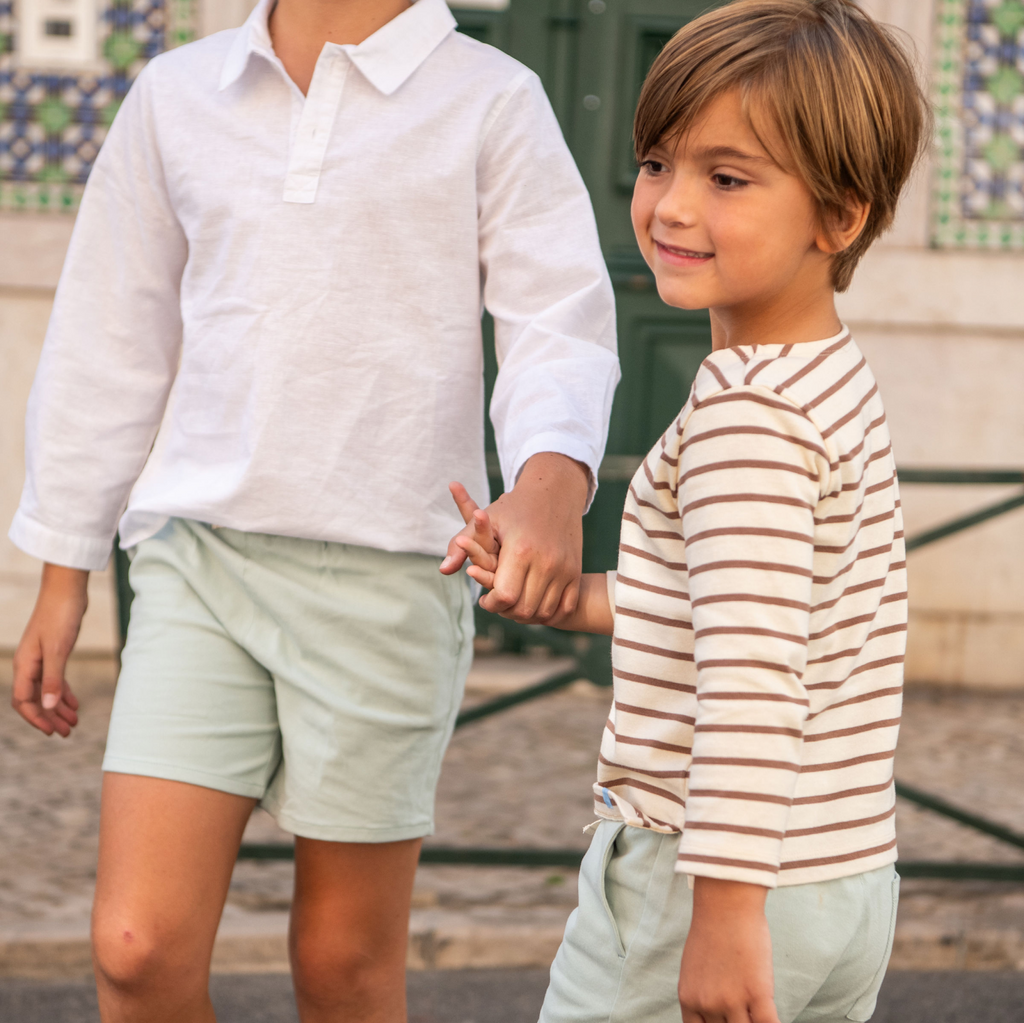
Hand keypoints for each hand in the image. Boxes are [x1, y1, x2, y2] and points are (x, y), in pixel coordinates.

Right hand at [11, 564, 87, 736]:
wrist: (66, 589)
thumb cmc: (60, 615)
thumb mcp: (58, 649)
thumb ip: (53, 678)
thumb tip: (48, 705)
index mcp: (24, 665)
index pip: (24, 701)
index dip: (37, 719)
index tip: (53, 732)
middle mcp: (29, 664)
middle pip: (35, 699)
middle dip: (50, 717)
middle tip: (68, 733)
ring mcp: (41, 658)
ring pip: (46, 690)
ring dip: (59, 707)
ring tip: (74, 723)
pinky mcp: (53, 651)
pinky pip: (55, 679)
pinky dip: (64, 692)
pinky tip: (75, 703)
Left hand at [440, 452, 588, 624]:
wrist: (557, 493)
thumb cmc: (515, 507)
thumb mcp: (487, 520)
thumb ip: (461, 545)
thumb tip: (443, 570)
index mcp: (521, 551)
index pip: (504, 596)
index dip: (492, 604)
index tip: (484, 600)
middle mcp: (546, 562)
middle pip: (524, 609)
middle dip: (506, 612)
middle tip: (497, 604)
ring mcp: (564, 568)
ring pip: (544, 611)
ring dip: (527, 614)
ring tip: (513, 605)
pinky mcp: (575, 571)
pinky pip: (564, 606)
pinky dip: (549, 611)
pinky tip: (534, 604)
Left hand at [679, 877, 780, 1022]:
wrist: (726, 903)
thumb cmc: (712, 931)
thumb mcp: (695, 968)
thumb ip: (701, 994)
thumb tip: (715, 1014)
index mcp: (689, 999)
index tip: (728, 1022)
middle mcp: (707, 1004)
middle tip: (744, 1014)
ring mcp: (732, 1000)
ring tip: (759, 1012)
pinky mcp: (758, 993)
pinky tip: (776, 1020)